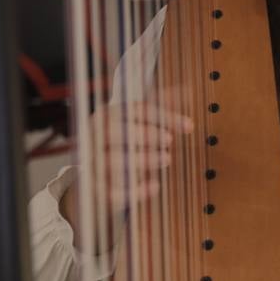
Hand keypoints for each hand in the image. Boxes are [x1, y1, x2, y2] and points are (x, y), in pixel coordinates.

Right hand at [60, 91, 192, 236]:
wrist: (90, 170)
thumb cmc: (120, 140)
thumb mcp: (135, 120)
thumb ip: (158, 108)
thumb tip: (187, 90)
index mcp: (108, 115)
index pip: (137, 110)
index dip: (166, 116)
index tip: (189, 125)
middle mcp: (95, 136)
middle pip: (119, 132)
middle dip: (148, 135)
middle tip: (169, 141)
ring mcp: (92, 161)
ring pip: (115, 160)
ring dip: (144, 159)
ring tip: (167, 158)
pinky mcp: (94, 187)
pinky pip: (112, 190)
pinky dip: (135, 190)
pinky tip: (155, 186)